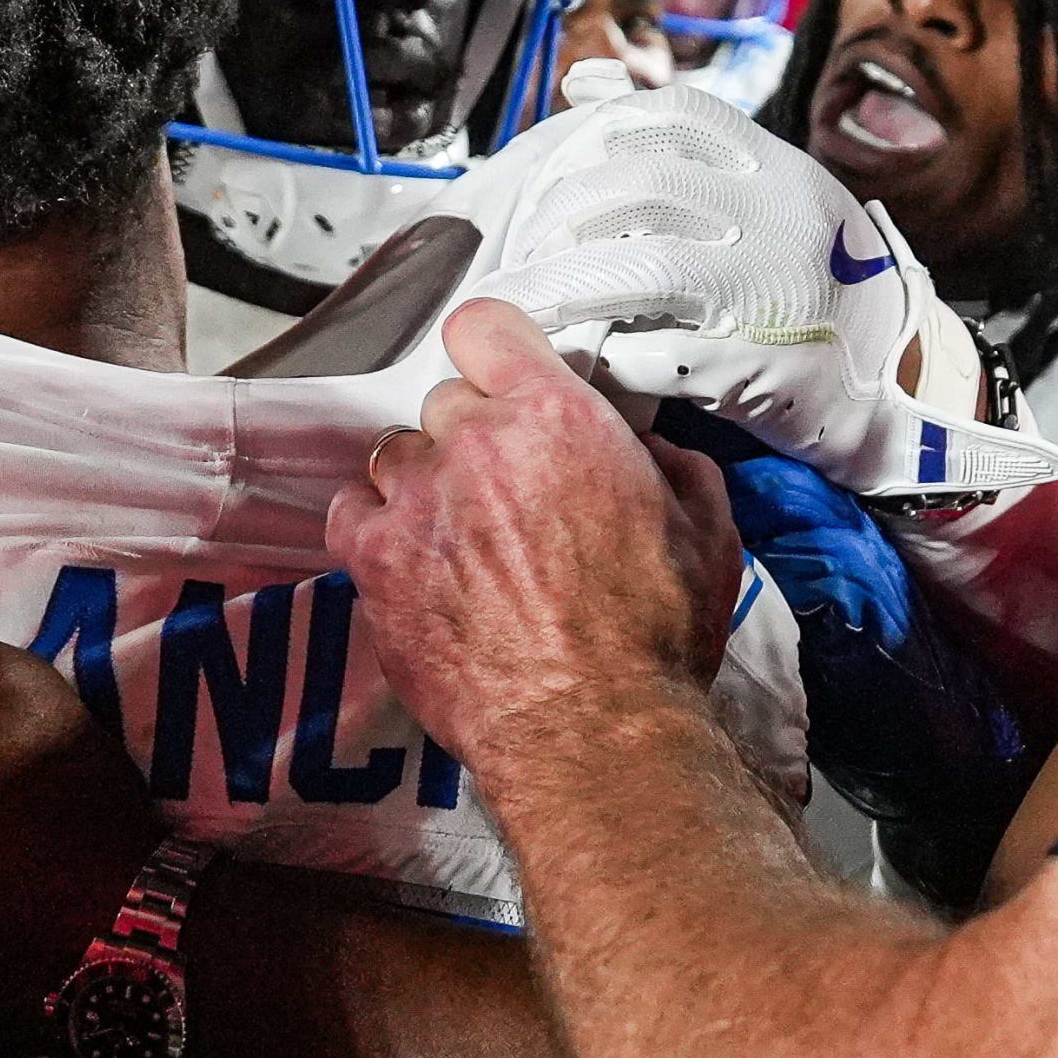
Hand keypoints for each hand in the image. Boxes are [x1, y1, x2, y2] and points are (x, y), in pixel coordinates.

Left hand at [330, 298, 725, 781]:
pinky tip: (413, 559)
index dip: (494, 350)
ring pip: (395, 455)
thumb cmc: (653, 639)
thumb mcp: (705, 528)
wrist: (592, 731)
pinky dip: (376, 528)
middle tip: (507, 487)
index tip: (502, 374)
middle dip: (475, 435)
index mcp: (556, 416)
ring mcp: (416, 502)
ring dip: (424, 482)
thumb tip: (642, 449)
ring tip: (459, 532)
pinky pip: (351, 513)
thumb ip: (667, 463)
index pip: (484, 326)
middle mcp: (475, 443)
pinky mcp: (376, 564)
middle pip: (445, 402)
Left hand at [449, 82, 1057, 504]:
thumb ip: (692, 152)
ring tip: (520, 301)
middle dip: (558, 214)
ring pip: (636, 267)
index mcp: (781, 172)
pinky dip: (600, 352)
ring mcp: (764, 291)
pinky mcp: (748, 366)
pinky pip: (650, 352)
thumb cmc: (816, 285)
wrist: (893, 382)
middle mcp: (776, 219)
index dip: (597, 134)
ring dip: (560, 285)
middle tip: (521, 246)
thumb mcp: (775, 199)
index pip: (676, 114)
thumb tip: (585, 89)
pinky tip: (571, 355)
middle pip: (637, 188)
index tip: (557, 171)